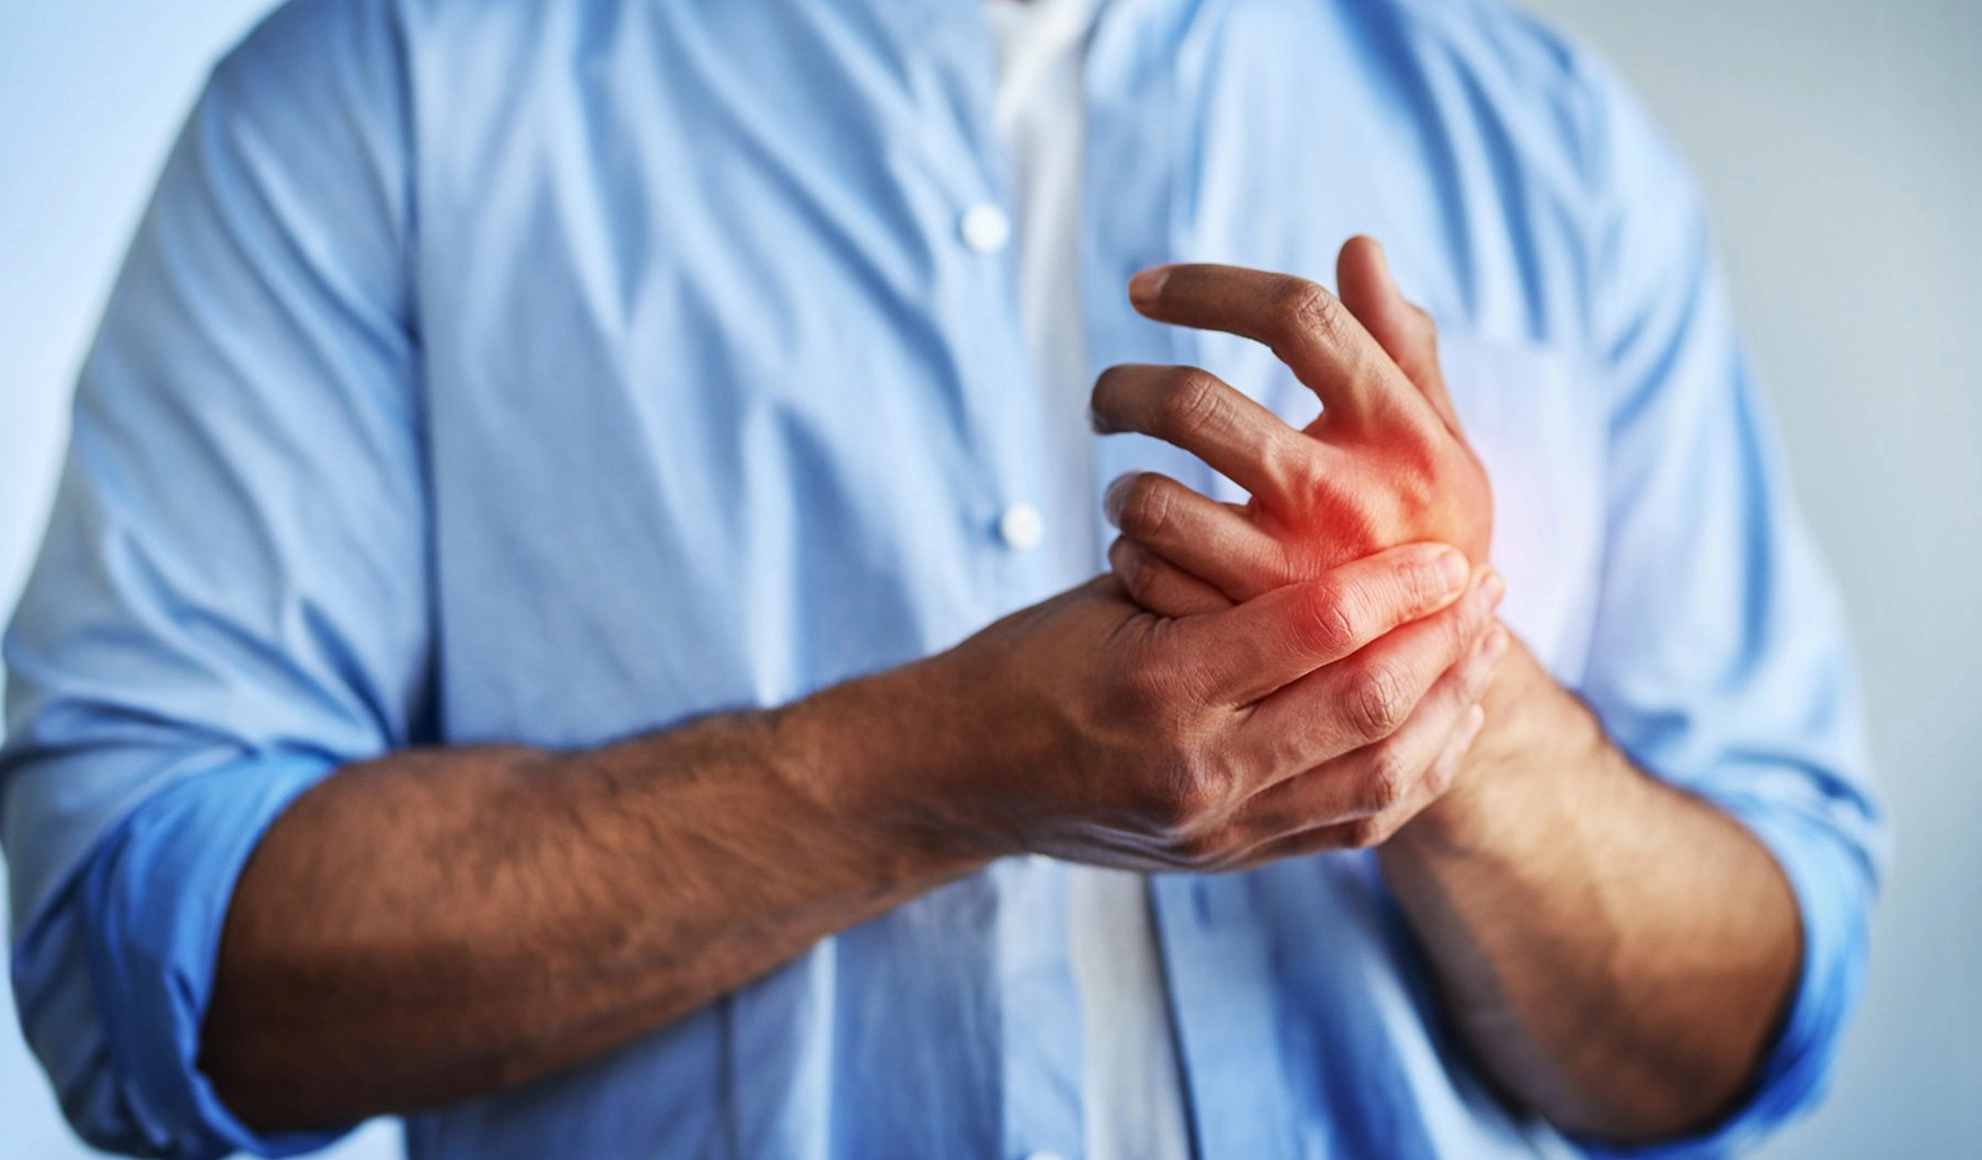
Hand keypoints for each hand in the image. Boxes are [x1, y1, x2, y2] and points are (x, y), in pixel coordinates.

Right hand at [896, 541, 1502, 870]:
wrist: (959, 777)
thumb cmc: (1027, 661)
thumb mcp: (1110, 594)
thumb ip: (1217, 575)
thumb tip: (1338, 530)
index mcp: (1157, 688)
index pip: (1315, 630)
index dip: (1398, 585)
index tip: (1449, 547)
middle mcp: (1196, 772)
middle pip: (1367, 709)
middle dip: (1445, 642)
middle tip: (1488, 585)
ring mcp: (1218, 830)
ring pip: (1379, 778)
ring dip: (1449, 706)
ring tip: (1484, 645)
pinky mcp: (1231, 859)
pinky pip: (1355, 824)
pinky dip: (1417, 770)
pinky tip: (1447, 720)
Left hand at [1091, 237, 1492, 616]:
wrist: (1444, 667)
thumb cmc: (1428, 527)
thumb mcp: (1439, 439)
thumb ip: (1402, 347)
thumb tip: (1357, 249)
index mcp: (1401, 430)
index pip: (1299, 316)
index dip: (1210, 286)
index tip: (1145, 290)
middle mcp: (1349, 496)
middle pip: (1195, 402)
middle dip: (1125, 388)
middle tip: (1106, 400)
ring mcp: (1293, 572)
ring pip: (1151, 499)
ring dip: (1119, 483)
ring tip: (1126, 486)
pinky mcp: (1248, 636)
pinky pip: (1147, 573)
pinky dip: (1130, 552)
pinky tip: (1142, 548)